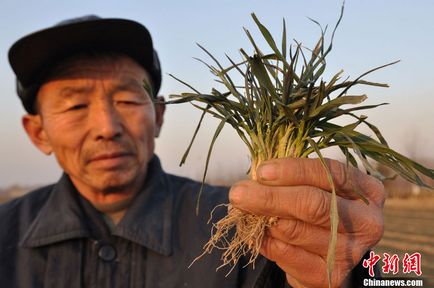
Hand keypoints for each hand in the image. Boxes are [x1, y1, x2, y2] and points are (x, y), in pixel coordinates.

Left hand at [229, 157, 384, 287]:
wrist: (329, 255)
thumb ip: (293, 178)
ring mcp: (351, 252)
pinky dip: (265, 241)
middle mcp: (367, 222)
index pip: (330, 173)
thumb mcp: (315, 187)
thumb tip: (257, 176)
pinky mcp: (330, 276)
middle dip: (269, 197)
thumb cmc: (319, 210)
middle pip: (312, 203)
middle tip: (238, 193)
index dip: (293, 170)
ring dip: (261, 219)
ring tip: (244, 210)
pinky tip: (257, 233)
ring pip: (294, 230)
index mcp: (367, 191)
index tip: (262, 171)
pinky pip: (286, 254)